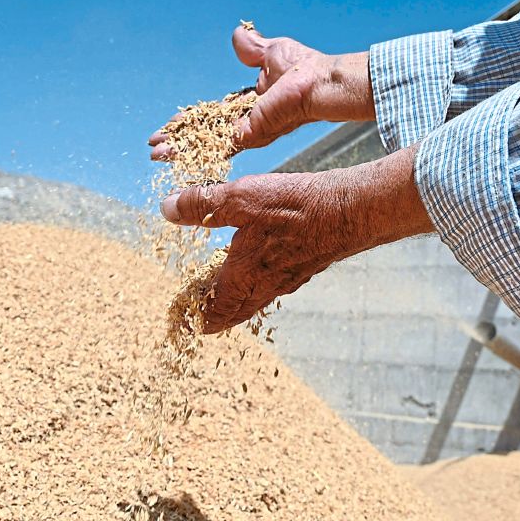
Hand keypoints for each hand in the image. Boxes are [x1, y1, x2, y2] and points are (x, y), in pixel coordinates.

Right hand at [148, 25, 374, 160]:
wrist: (320, 80)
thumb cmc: (306, 67)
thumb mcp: (272, 52)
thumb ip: (252, 49)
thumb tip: (237, 36)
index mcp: (250, 103)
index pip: (213, 116)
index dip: (191, 121)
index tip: (169, 127)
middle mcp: (247, 120)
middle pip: (206, 134)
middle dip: (180, 141)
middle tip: (155, 149)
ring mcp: (248, 131)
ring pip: (207, 143)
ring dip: (181, 149)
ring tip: (156, 156)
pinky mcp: (250, 135)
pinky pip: (217, 145)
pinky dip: (194, 149)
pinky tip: (174, 154)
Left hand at [159, 145, 432, 332]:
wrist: (352, 211)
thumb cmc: (295, 207)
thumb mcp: (240, 198)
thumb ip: (202, 205)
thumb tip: (167, 209)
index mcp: (243, 277)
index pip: (213, 312)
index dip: (194, 319)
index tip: (181, 322)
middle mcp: (265, 286)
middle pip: (233, 313)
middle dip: (212, 315)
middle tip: (195, 313)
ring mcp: (287, 280)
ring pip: (253, 302)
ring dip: (233, 301)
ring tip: (219, 292)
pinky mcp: (304, 267)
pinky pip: (271, 288)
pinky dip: (255, 287)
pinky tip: (256, 269)